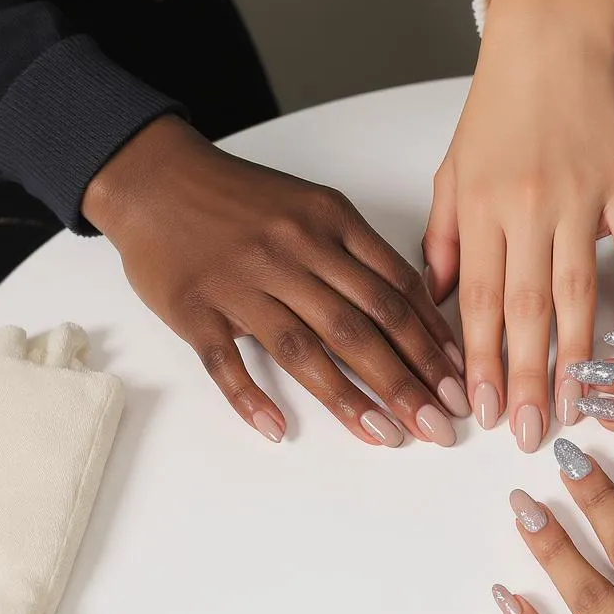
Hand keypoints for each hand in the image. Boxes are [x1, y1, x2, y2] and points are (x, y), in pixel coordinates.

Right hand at [84, 116, 468, 446]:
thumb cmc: (244, 199)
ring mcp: (241, 281)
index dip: (431, 340)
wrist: (155, 177)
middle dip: (409, 381)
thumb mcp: (314, 205)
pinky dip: (251, 397)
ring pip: (305, 348)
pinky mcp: (194, 308)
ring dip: (351, 399)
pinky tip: (278, 429)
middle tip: (442, 425)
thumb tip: (421, 306)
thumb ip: (363, 253)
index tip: (459, 382)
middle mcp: (291, 251)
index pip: (395, 289)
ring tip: (390, 437)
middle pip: (362, 325)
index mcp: (328, 222)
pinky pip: (225, 361)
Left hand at [425, 0, 613, 450]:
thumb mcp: (452, 170)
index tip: (481, 412)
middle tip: (529, 433)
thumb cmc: (500, 107)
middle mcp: (528, 208)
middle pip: (525, 310)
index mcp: (481, 208)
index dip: (479, 363)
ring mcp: (582, 198)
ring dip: (575, 356)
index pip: (477, 301)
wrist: (552, 41)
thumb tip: (439, 303)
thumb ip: (443, 238)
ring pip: (578, 292)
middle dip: (525, 379)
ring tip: (576, 406)